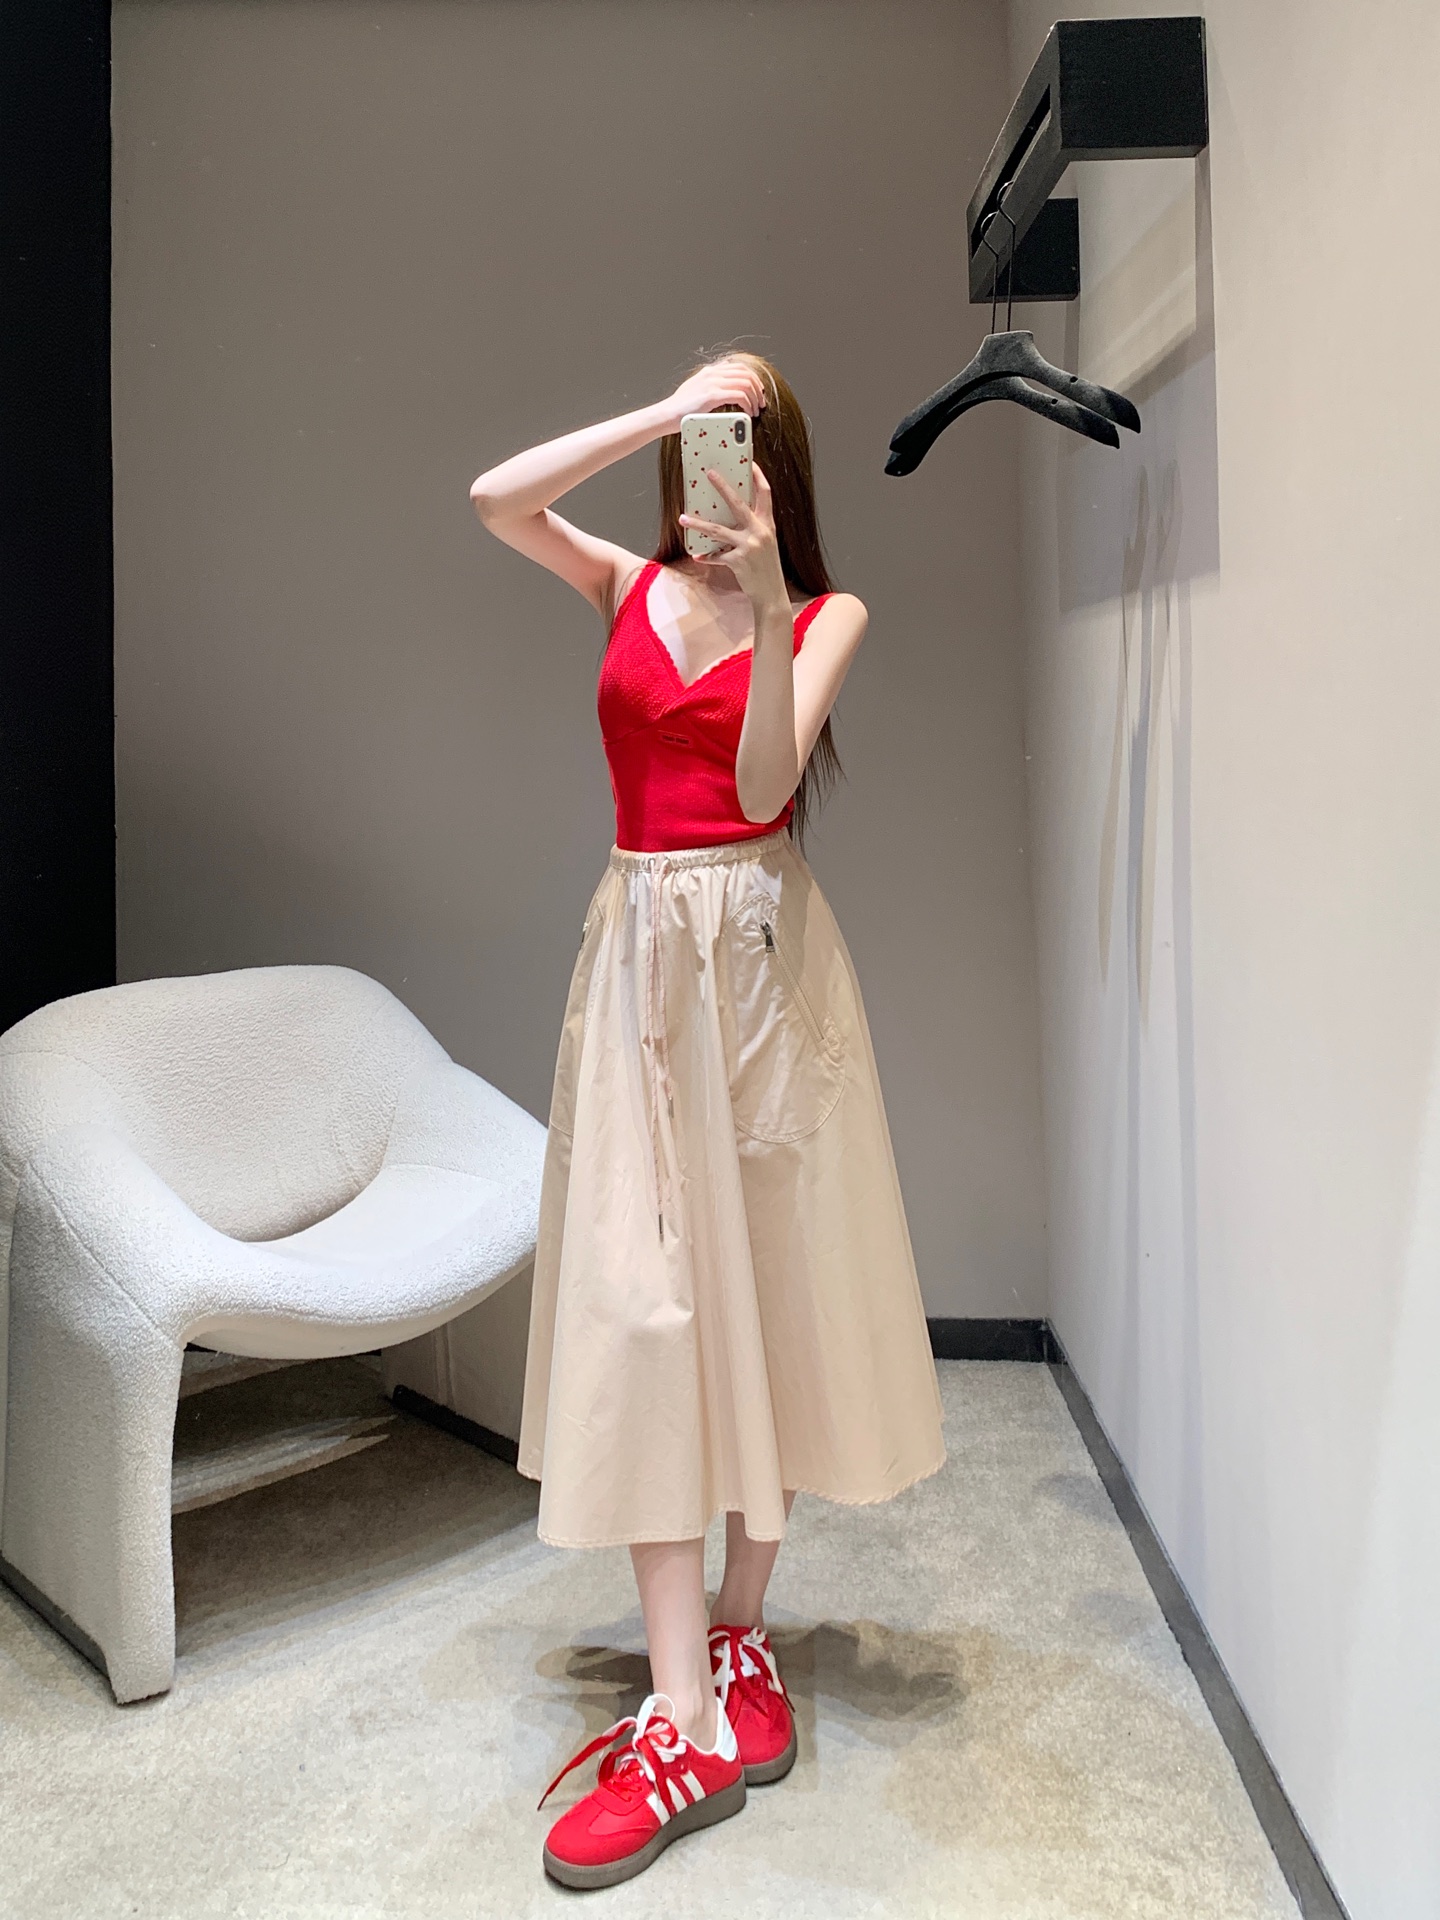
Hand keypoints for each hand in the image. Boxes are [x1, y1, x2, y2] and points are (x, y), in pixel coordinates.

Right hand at [657, 356, 766, 434]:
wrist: (666, 415)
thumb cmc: (680, 409)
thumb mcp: (696, 391)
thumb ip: (711, 387)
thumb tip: (726, 390)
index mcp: (710, 372)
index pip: (739, 368)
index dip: (753, 379)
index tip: (758, 392)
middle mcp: (712, 374)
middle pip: (746, 374)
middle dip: (758, 389)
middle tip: (761, 403)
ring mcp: (712, 383)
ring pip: (746, 384)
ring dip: (755, 398)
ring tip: (755, 410)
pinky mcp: (712, 396)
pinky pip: (739, 396)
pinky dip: (748, 404)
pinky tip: (748, 413)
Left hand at [679, 465, 787, 611]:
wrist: (772, 594)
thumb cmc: (766, 568)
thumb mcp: (765, 543)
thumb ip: (751, 529)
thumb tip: (729, 518)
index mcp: (767, 524)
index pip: (765, 493)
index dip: (758, 476)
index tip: (750, 462)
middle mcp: (759, 531)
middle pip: (738, 503)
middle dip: (722, 486)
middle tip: (709, 473)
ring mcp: (749, 546)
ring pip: (718, 530)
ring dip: (698, 524)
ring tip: (683, 518)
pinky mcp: (738, 561)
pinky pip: (716, 556)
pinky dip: (706, 556)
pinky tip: (697, 555)